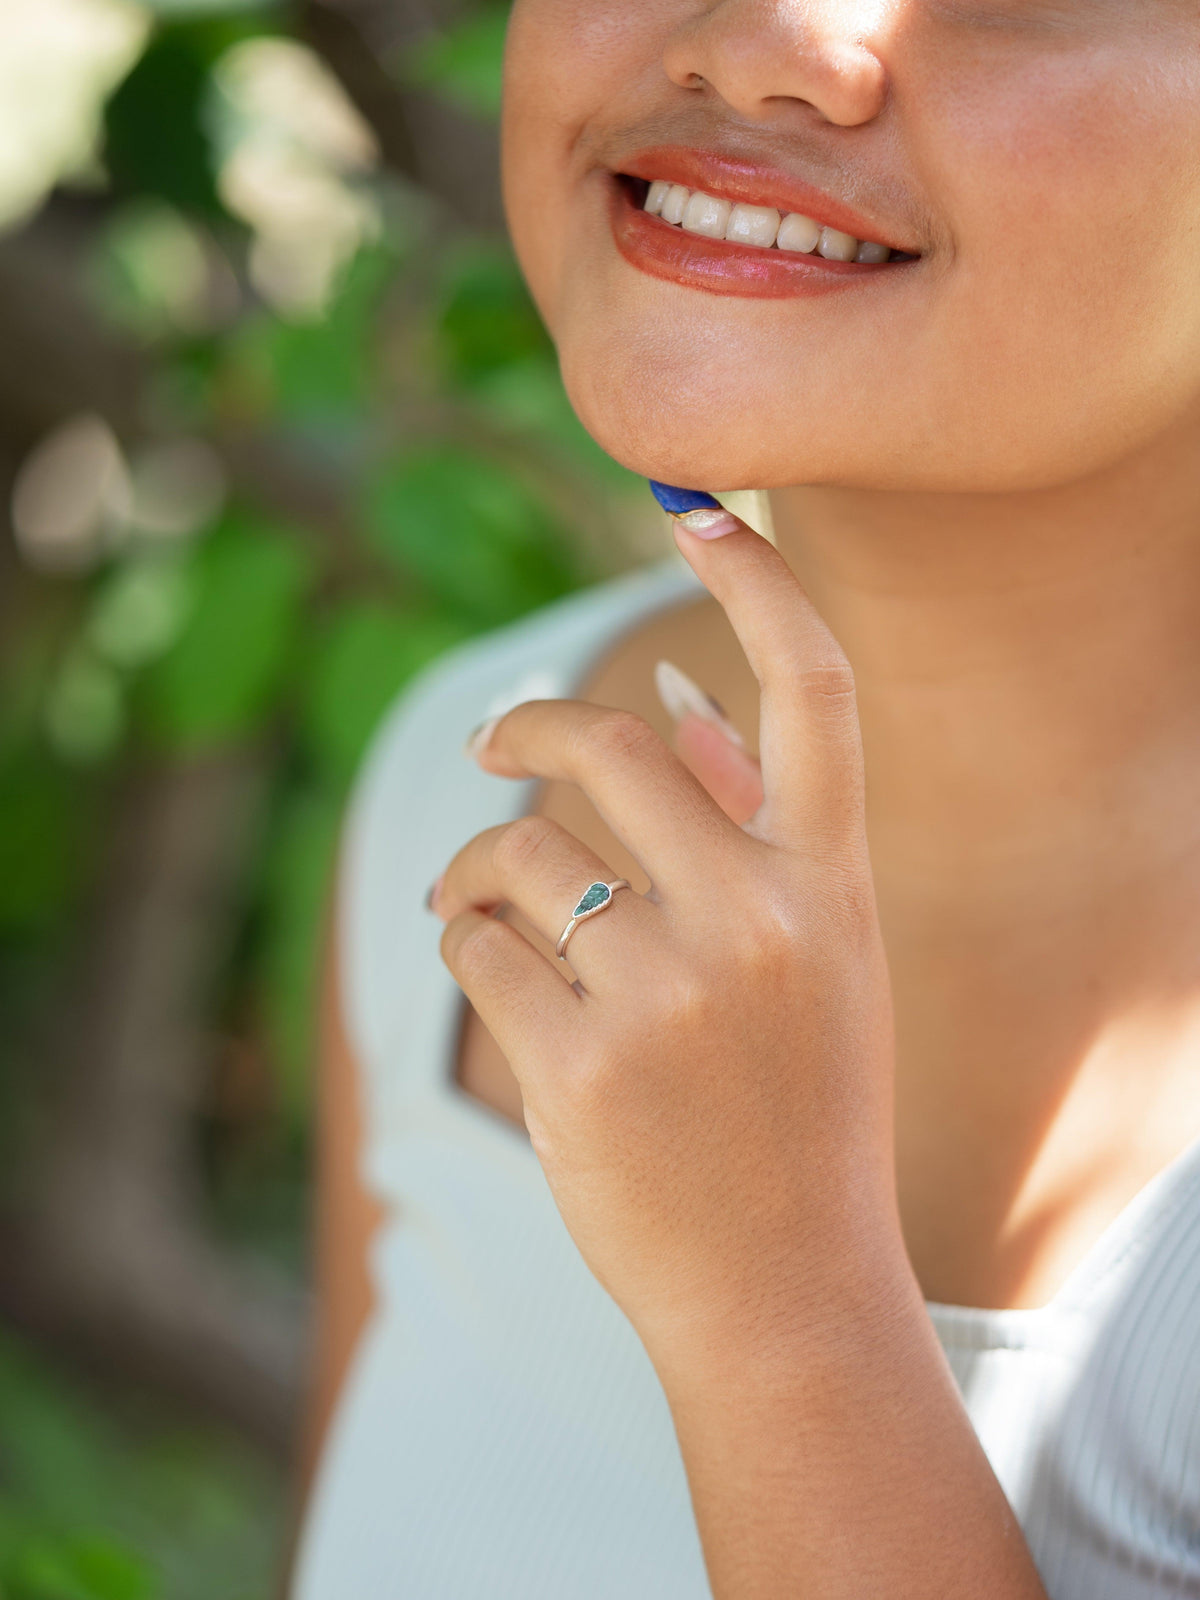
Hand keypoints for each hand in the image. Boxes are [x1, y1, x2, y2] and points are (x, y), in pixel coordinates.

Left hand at [432, 514, 902, 1375]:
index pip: (813, 693)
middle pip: (605, 744)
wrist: (786, 1291)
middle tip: (490, 749)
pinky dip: (458, 945)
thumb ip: (752, 832)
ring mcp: (669, 988)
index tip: (695, 505)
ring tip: (471, 906)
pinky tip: (487, 981)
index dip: (757, 580)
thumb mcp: (815, 965)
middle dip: (525, 730)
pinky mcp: (579, 1058)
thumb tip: (676, 696)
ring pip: (516, 849)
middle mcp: (759, 916)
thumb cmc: (798, 1113)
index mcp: (832, 884)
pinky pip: (474, 941)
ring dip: (474, 866)